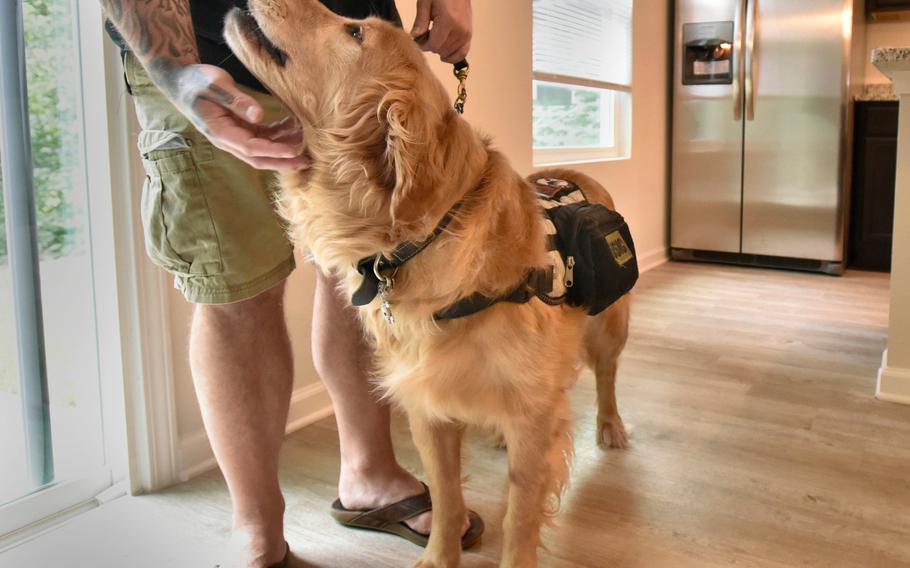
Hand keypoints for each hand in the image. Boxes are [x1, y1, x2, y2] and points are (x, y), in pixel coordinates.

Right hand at [154, 63, 309, 170]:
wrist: (182, 81)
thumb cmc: (196, 81)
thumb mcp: (215, 85)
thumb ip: (237, 101)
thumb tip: (260, 115)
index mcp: (220, 133)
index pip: (251, 148)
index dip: (274, 151)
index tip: (294, 151)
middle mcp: (229, 140)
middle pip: (259, 158)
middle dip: (283, 161)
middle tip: (307, 161)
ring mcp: (236, 136)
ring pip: (264, 149)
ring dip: (285, 146)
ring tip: (307, 140)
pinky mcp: (242, 129)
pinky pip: (264, 136)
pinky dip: (280, 134)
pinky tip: (295, 126)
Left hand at [410, 0, 471, 63]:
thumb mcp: (425, 2)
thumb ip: (420, 21)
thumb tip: (414, 38)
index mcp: (448, 21)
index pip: (433, 45)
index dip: (423, 45)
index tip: (418, 39)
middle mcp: (459, 30)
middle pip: (440, 50)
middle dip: (431, 46)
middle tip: (426, 35)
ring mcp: (466, 34)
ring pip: (448, 53)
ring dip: (440, 49)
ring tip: (435, 37)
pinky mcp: (469, 35)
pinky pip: (462, 54)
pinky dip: (452, 56)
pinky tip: (444, 55)